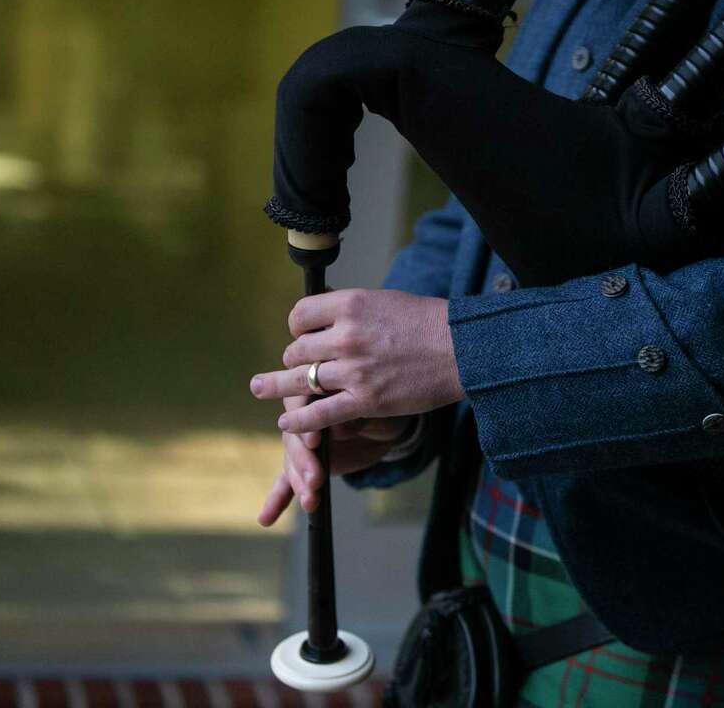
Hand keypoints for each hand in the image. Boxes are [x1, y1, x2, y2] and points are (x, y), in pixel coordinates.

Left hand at [249, 288, 464, 432]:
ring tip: (260, 388)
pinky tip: (286, 422)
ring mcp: (354, 370)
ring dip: (278, 386)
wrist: (463, 349)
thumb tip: (327, 311)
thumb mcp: (387, 302)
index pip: (300, 315)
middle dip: (295, 359)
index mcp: (351, 304)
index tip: (302, 336)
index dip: (297, 328)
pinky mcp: (366, 400)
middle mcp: (346, 335)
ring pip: (302, 380)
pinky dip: (299, 419)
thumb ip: (354, 309)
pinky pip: (320, 413)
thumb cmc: (430, 323)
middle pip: (298, 350)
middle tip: (297, 366)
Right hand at [257, 394, 416, 525]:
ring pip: (292, 462)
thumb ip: (358, 416)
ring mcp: (300, 443)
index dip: (303, 422)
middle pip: (292, 437)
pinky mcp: (304, 464)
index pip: (300, 404)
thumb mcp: (376, 411)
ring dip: (299, 483)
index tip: (315, 442)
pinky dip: (277, 499)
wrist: (385, 425)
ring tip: (310, 501)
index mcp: (315, 394)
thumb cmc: (380, 409)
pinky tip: (266, 519)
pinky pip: (287, 480)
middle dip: (303, 461)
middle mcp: (301, 417)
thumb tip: (340, 426)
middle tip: (315, 479)